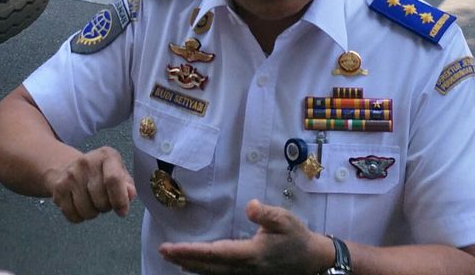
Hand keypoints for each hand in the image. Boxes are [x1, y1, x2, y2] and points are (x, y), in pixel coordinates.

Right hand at [43, 146, 135, 222]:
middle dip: (106, 207)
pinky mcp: (59, 188)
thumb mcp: (118, 173)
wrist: (68, 167)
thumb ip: (128, 185)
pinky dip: (79, 217)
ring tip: (92, 202)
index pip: (114, 179)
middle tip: (105, 201)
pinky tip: (80, 205)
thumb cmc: (100, 173)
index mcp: (107, 155)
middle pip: (101, 199)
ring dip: (93, 213)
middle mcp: (86, 162)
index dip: (120, 200)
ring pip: (86, 210)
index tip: (122, 211)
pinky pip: (72, 215)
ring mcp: (70, 174)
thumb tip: (130, 194)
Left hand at [158, 199, 329, 273]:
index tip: (171, 248)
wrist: (313, 261)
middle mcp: (243, 269)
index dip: (191, 251)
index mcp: (250, 254)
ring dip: (190, 265)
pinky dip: (202, 270)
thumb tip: (250, 206)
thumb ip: (267, 214)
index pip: (214, 253)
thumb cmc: (298, 237)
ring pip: (211, 273)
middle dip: (183, 259)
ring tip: (171, 257)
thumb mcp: (286, 220)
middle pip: (207, 266)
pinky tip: (193, 266)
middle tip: (162, 251)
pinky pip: (219, 274)